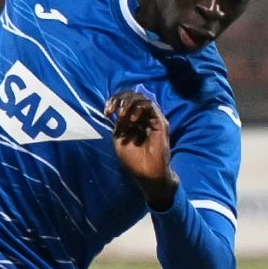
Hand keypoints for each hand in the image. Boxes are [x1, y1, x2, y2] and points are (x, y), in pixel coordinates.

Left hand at [106, 90, 174, 206]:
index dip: (114, 102)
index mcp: (133, 120)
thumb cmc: (134, 160)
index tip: (107, 112)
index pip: (125, 101)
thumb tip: (118, 111)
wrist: (147, 173)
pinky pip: (150, 105)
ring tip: (122, 115)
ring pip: (141, 97)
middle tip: (113, 110)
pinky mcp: (160, 122)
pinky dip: (138, 108)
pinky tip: (131, 120)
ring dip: (128, 103)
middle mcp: (143, 117)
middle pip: (132, 96)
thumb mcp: (119, 140)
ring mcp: (152, 118)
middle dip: (120, 99)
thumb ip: (119, 125)